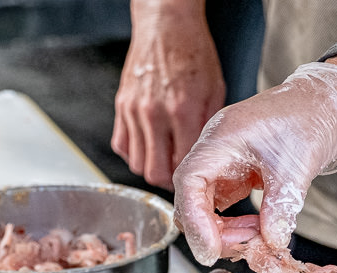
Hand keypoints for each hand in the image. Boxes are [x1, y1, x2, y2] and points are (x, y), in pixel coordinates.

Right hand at [111, 0, 225, 189]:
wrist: (167, 25)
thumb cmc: (194, 53)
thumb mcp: (215, 90)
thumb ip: (207, 128)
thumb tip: (205, 157)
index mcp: (182, 110)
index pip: (182, 166)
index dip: (189, 178)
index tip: (195, 178)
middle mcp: (154, 114)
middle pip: (154, 173)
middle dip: (168, 181)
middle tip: (179, 176)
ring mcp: (134, 111)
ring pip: (136, 164)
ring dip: (151, 167)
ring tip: (165, 160)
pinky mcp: (121, 106)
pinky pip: (121, 146)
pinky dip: (134, 153)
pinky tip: (149, 146)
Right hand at [173, 57, 336, 265]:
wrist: (325, 102)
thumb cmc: (310, 115)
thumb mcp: (298, 164)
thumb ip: (282, 205)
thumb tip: (271, 242)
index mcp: (220, 138)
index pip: (189, 183)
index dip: (195, 221)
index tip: (210, 249)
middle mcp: (214, 151)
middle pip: (191, 200)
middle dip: (212, 232)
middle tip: (247, 247)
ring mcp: (222, 164)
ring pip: (203, 208)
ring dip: (225, 232)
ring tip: (259, 237)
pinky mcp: (234, 175)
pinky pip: (221, 208)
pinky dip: (235, 226)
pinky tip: (259, 230)